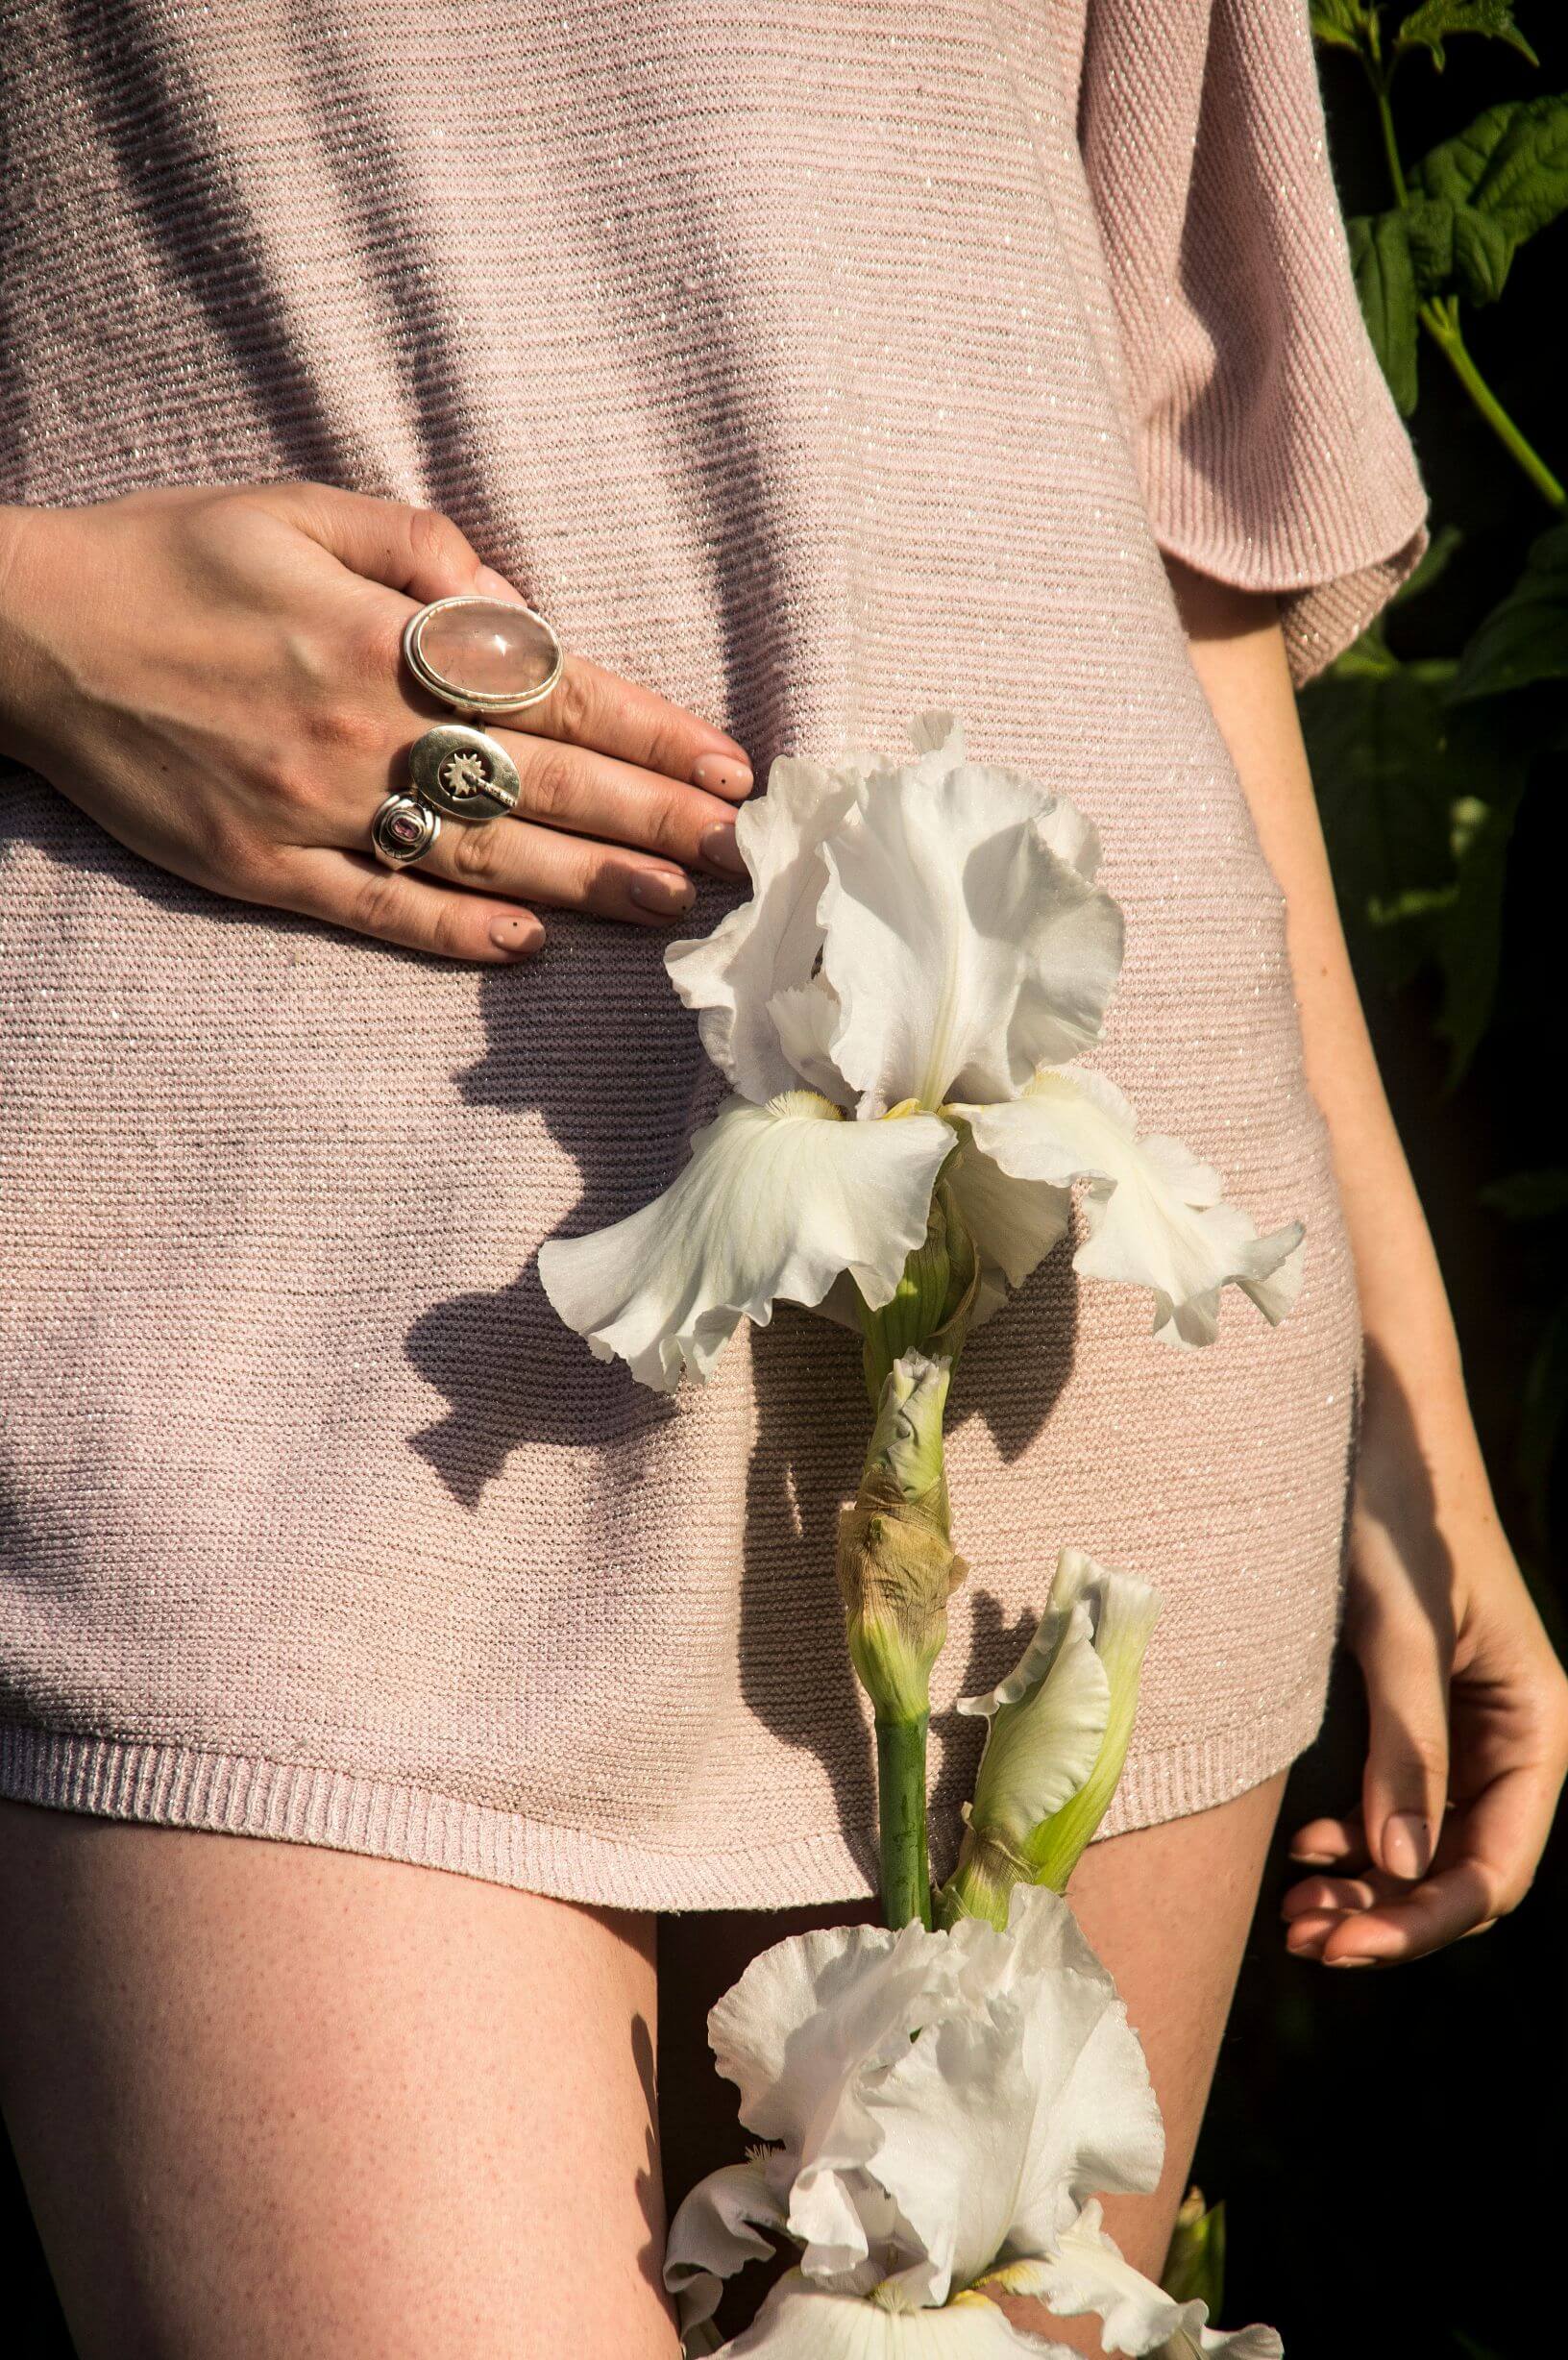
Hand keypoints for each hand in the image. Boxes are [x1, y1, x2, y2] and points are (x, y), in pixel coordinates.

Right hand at [0, 482, 753, 959]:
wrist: (28, 631)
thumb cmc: (175, 555)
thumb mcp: (302, 508)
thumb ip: (426, 551)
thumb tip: (524, 610)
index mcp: (384, 636)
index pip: (552, 693)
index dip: (650, 733)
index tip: (729, 766)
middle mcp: (362, 728)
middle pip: (538, 785)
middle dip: (651, 821)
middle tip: (741, 857)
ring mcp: (311, 807)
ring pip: (475, 854)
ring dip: (585, 884)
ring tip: (671, 907)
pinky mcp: (260, 867)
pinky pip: (373, 908)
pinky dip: (452, 929)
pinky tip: (526, 946)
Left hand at [1281, 1341, 1567, 1964]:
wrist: (1365, 1422)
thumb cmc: (1393, 1512)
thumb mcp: (1397, 1630)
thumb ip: (1406, 1747)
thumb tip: (1398, 1870)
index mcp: (1534, 1720)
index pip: (1496, 1864)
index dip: (1422, 1920)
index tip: (1344, 1943)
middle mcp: (1505, 1732)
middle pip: (1460, 1867)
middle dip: (1388, 1916)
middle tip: (1304, 1939)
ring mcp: (1456, 1723)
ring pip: (1422, 1844)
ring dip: (1367, 1889)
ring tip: (1297, 1912)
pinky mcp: (1404, 1704)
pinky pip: (1393, 1802)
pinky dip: (1355, 1840)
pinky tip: (1305, 1851)